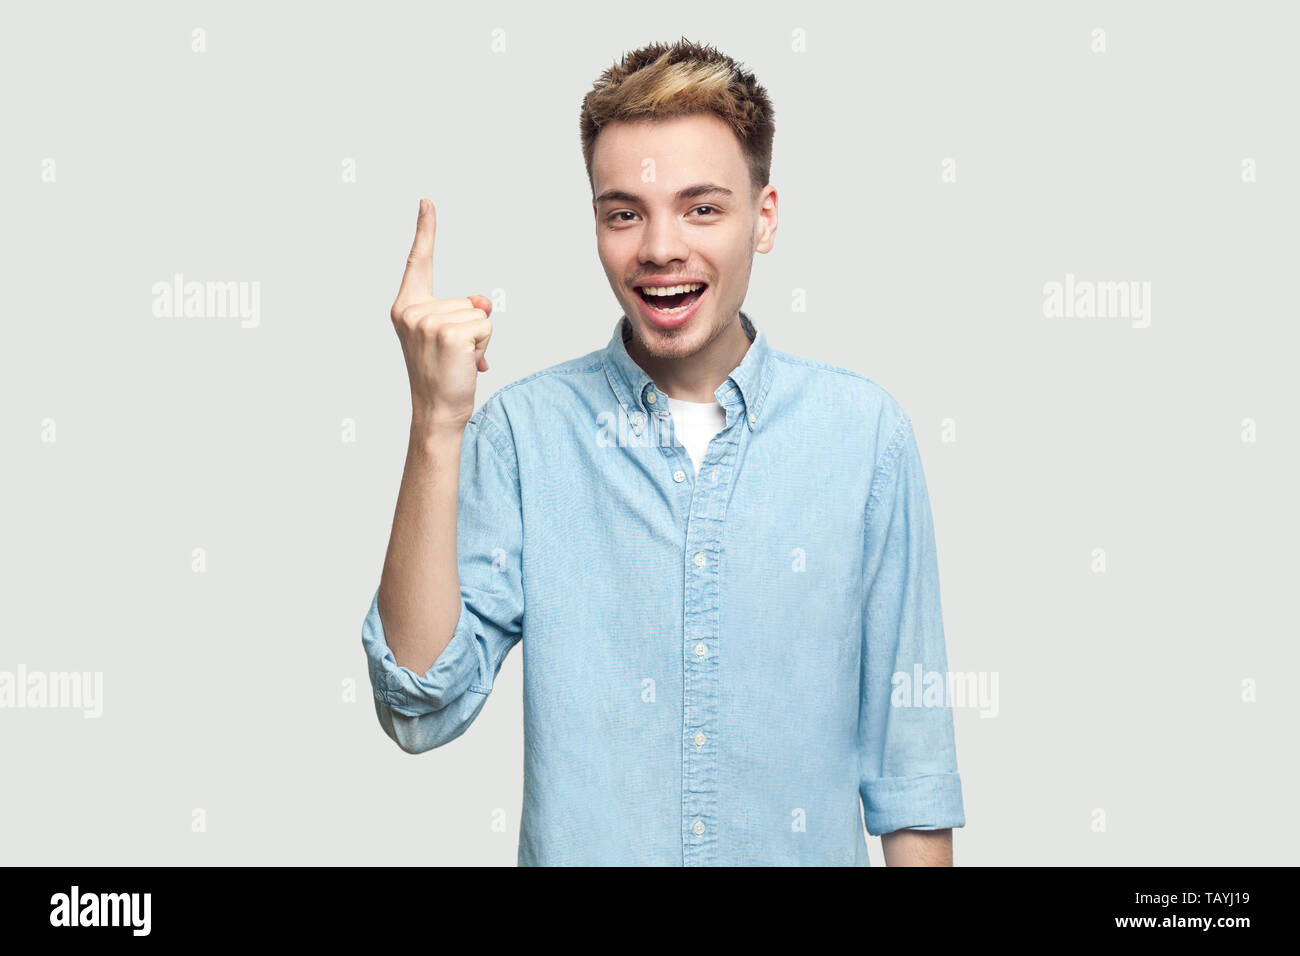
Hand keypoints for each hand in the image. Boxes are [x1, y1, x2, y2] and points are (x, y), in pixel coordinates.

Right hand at [389, 198, 493, 429]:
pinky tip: (466, 362)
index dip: (425, 231)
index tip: (427, 202)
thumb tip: (483, 301)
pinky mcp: (449, 333)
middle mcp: (412, 311)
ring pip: (480, 314)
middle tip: (454, 355)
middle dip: (472, 327)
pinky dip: (484, 345)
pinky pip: (485, 326)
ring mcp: (428, 322)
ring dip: (479, 339)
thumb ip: (461, 310)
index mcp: (406, 307)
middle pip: (468, 300)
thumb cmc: (442, 375)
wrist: (436, 411)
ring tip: (458, 360)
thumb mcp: (448, 336)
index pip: (418, 262)